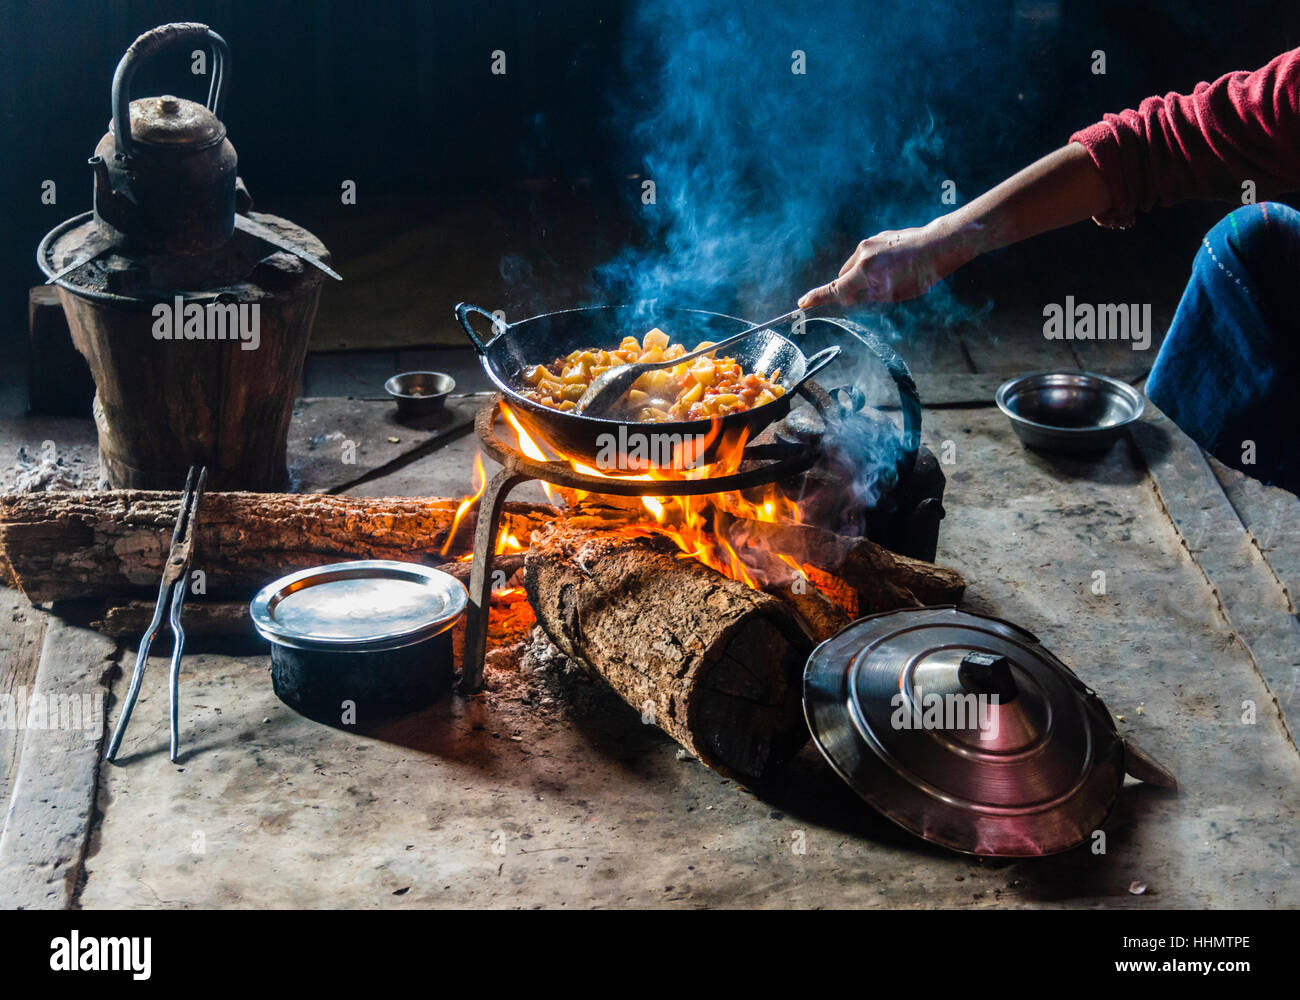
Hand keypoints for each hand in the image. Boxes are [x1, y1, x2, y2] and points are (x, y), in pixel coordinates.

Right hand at [798, 222, 960, 308]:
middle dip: (850, 288)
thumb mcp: (892, 294)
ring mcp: (870, 243)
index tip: (802, 303)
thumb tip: (849, 297)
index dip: (817, 298)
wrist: (938, 245)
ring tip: (890, 278)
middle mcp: (862, 254)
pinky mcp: (879, 237)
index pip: (835, 289)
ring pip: (855, 266)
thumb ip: (866, 295)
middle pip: (844, 277)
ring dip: (862, 275)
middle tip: (873, 295)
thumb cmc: (918, 275)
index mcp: (864, 272)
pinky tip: (894, 266)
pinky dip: (873, 264)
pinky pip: (867, 255)